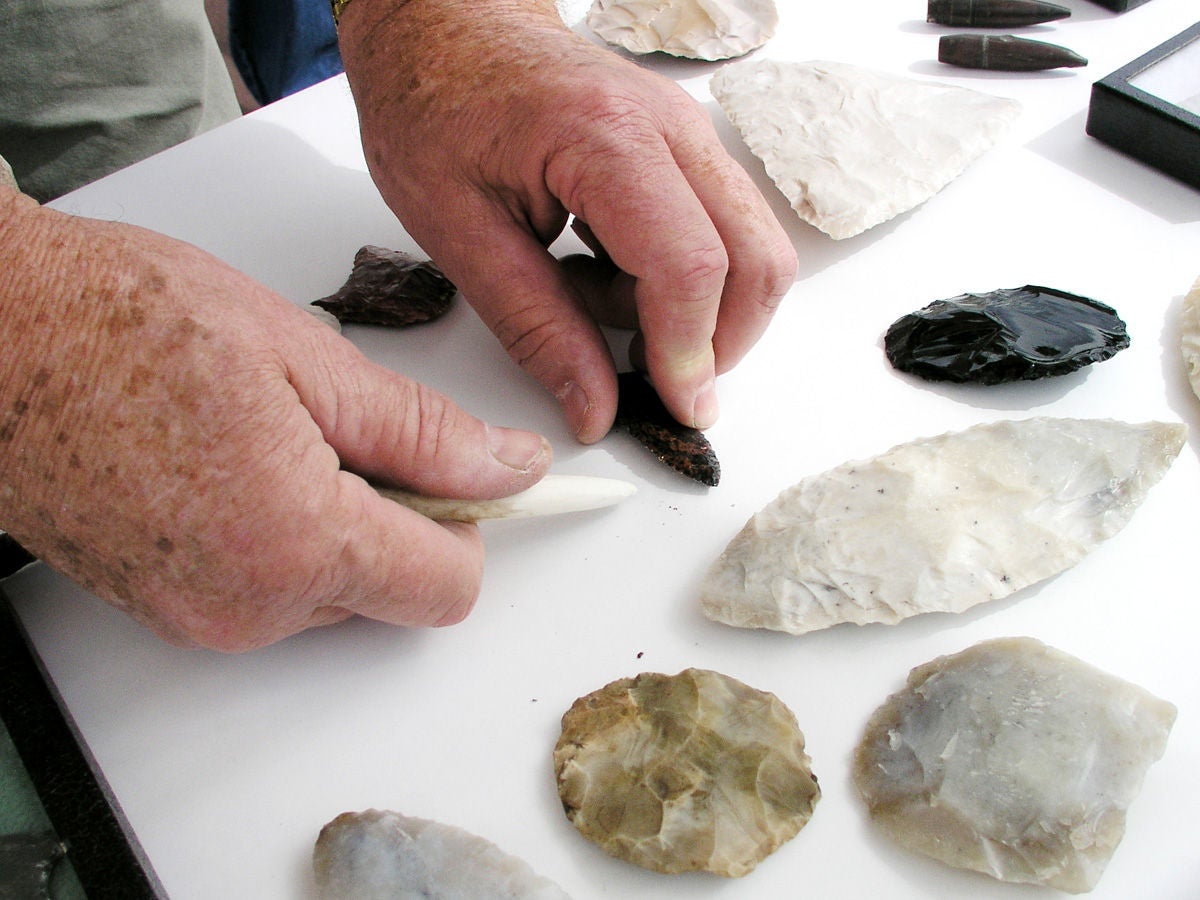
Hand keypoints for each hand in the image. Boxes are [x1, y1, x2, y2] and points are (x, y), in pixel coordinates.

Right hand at [0, 190, 550, 649]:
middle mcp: (247, 607)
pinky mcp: (167, 608)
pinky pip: (271, 588)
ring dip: (338, 520)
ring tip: (275, 432)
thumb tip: (510, 469)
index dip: (479, 525)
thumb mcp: (309, 358)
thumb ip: (426, 432)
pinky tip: (240, 459)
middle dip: (403, 515)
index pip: (448, 585)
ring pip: (335, 589)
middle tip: (349, 423)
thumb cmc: (119, 322)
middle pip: (393, 588)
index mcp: (296, 544)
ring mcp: (200, 617)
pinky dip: (285, 533)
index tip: (488, 479)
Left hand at [337, 0, 796, 442]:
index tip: (675, 408)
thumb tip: (596, 409)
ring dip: (693, 310)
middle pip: (755, 256)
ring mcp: (686, 133)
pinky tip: (599, 268)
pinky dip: (679, 280)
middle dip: (721, 341)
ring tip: (588, 298)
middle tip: (650, 377)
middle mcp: (669, 126)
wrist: (445, 26)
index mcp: (604, 137)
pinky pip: (720, 232)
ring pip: (750, 247)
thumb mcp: (458, 234)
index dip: (691, 352)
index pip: (690, 263)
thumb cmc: (434, 107)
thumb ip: (534, 328)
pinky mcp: (684, 148)